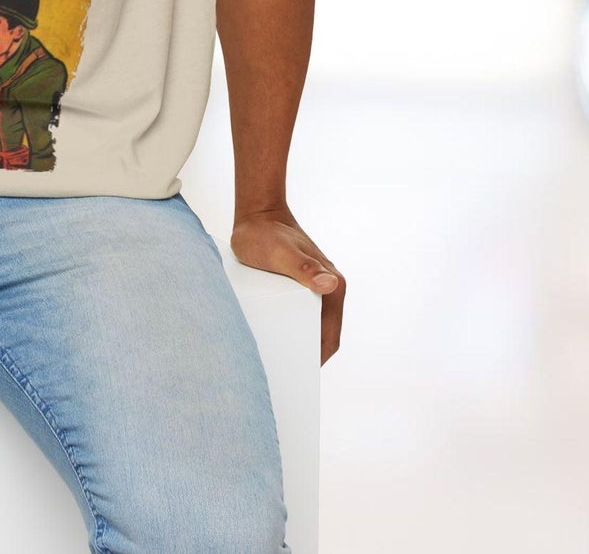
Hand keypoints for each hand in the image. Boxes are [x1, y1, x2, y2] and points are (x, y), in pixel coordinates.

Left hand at [231, 207, 344, 364]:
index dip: (317, 359)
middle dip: (305, 355)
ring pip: (308, 324)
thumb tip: (330, 285)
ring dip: (296, 341)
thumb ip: (302, 266)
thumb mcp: (280, 252)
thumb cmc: (266, 232)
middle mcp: (327, 287)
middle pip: (320, 334)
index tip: (299, 376)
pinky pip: (296, 312)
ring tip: (273, 360)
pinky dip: (288, 327)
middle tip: (283, 374)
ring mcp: (312, 286)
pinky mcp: (297, 283)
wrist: (256, 211)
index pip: (330, 336)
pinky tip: (269, 336)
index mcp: (332, 285)